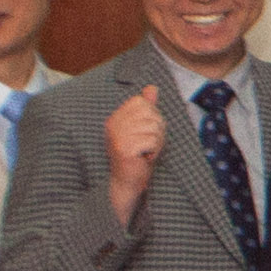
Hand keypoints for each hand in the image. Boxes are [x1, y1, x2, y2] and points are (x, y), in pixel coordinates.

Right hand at [100, 84, 168, 224]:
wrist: (128, 183)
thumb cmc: (138, 156)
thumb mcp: (143, 129)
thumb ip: (147, 108)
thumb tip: (152, 88)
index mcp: (115, 118)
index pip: (141, 102)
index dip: (151, 117)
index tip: (145, 133)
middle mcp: (114, 124)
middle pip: (150, 113)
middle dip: (157, 130)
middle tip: (148, 145)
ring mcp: (118, 136)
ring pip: (153, 127)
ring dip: (157, 142)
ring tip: (147, 152)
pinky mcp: (125, 148)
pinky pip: (152, 140)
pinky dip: (154, 151)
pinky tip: (145, 158)